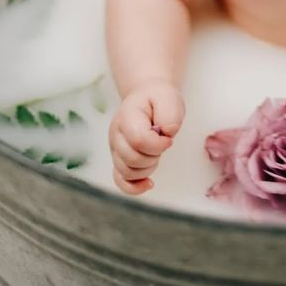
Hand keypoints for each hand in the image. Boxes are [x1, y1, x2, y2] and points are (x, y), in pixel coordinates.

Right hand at [108, 78, 184, 196]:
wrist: (147, 97)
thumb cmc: (158, 98)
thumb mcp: (169, 97)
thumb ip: (169, 115)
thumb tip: (166, 134)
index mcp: (127, 116)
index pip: (138, 140)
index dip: (158, 145)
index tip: (168, 138)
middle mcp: (116, 134)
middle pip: (132, 159)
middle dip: (154, 155)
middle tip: (163, 142)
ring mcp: (115, 149)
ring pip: (128, 172)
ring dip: (148, 168)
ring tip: (157, 152)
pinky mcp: (119, 160)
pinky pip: (120, 181)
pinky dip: (134, 187)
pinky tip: (149, 183)